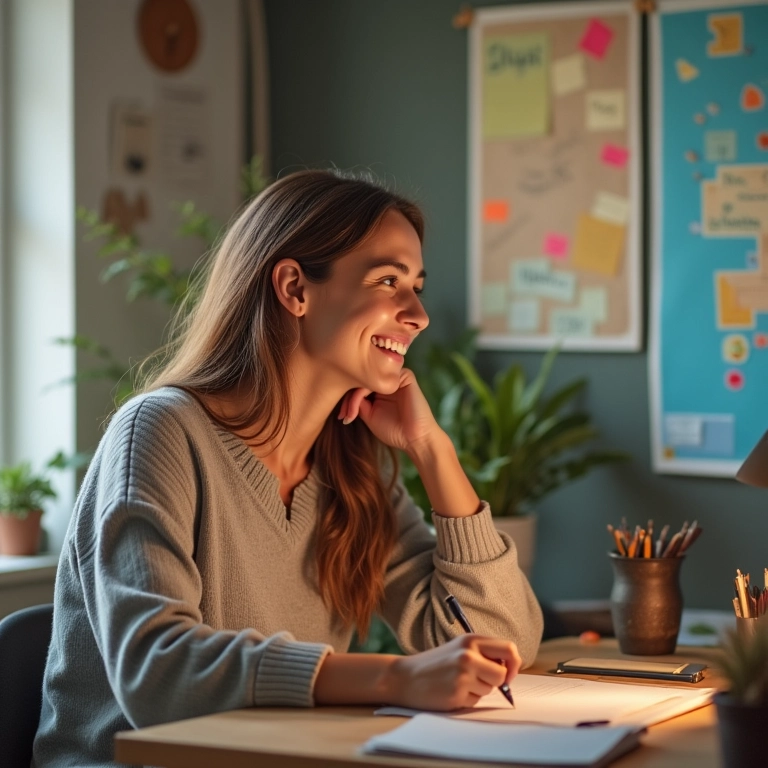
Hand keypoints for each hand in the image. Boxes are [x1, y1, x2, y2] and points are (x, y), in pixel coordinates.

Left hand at [338, 369, 440, 453]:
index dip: (347, 399)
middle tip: (343, 415)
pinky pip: (378, 378)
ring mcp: (396, 377)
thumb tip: (343, 393)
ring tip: (350, 414)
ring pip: (368, 378)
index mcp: (382, 389)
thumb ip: (359, 403)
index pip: (361, 385)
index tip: (341, 417)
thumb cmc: (395, 431)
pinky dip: (363, 392)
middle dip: (348, 399)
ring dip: (354, 397)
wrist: (415, 439)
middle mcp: (389, 381)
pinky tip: (359, 407)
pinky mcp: (405, 376)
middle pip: (362, 380)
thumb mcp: (370, 417)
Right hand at [384, 635, 521, 710]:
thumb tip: (509, 669)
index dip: (513, 663)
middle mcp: (468, 654)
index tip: (507, 672)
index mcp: (471, 640)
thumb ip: (483, 653)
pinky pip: (476, 701)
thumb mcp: (459, 648)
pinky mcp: (457, 693)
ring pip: (490, 689)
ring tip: (458, 683)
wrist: (405, 677)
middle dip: (496, 681)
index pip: (509, 649)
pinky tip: (451, 692)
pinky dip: (467, 700)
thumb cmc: (435, 664)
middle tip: (480, 680)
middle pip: (502, 673)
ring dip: (478, 690)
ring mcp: (463, 674)